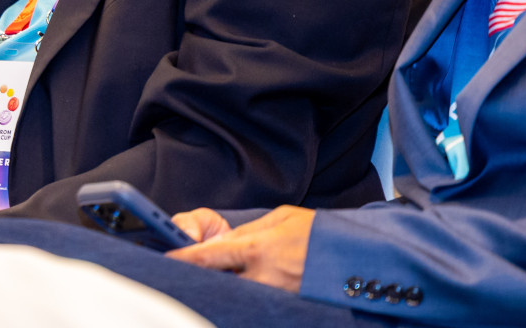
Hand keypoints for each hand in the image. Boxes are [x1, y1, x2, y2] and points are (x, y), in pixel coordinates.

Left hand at [168, 206, 315, 293]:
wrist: (358, 258)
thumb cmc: (320, 233)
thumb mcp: (282, 218)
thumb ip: (248, 231)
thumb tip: (222, 241)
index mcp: (259, 248)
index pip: (209, 257)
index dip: (184, 259)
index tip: (167, 259)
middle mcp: (263, 277)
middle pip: (218, 282)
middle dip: (205, 277)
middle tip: (194, 272)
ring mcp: (273, 296)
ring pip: (236, 294)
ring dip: (229, 286)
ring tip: (229, 276)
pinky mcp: (283, 307)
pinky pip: (256, 302)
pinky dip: (249, 294)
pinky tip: (249, 287)